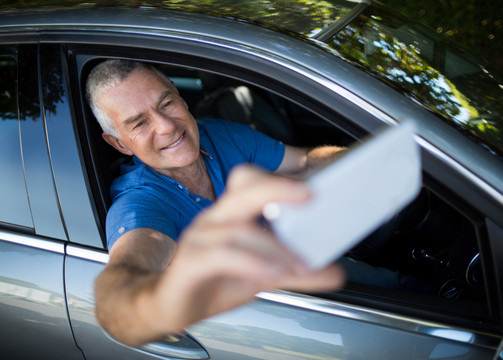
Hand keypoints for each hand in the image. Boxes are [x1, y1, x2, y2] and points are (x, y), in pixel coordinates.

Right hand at [154, 165, 343, 336]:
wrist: (169, 304)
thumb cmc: (212, 280)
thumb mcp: (261, 273)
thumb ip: (294, 269)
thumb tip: (333, 271)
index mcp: (232, 214)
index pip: (253, 182)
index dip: (283, 180)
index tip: (316, 186)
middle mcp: (216, 219)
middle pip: (243, 189)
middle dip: (276, 188)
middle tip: (309, 196)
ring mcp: (199, 237)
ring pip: (238, 228)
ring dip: (274, 247)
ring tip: (301, 265)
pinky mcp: (190, 262)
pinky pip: (221, 255)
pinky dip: (251, 262)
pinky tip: (272, 274)